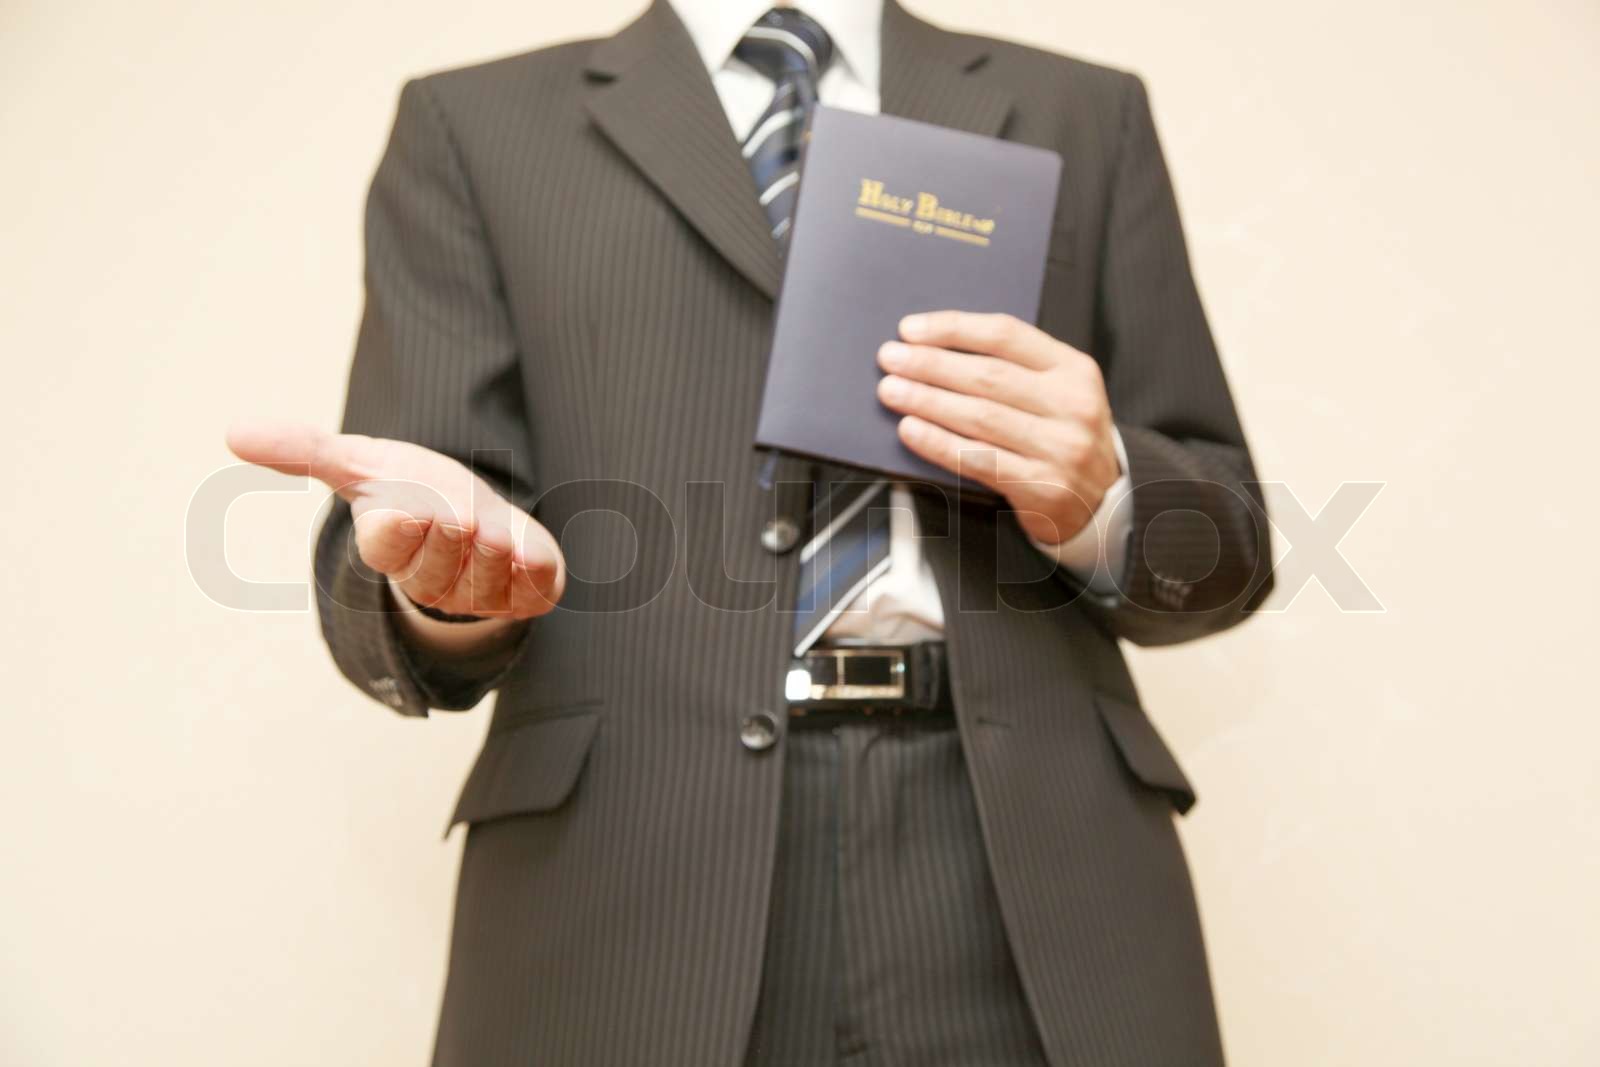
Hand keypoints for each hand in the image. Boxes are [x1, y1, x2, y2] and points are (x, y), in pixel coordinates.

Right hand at [226, 421, 563, 619]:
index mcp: (389, 543)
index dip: (399, 529)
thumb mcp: (363, 462)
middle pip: (439, 559)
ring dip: (492, 549)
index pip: (385, 544)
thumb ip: (306, 450)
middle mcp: (430, 577)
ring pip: (486, 575)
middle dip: (453, 530)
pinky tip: (523, 550)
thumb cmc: (416, 489)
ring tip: (492, 532)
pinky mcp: (525, 595)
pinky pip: (533, 587)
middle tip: (459, 513)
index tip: (406, 509)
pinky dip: (532, 566)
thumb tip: (233, 432)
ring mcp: (478, 593)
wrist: (478, 516)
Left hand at [876, 311, 1120, 545]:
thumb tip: (935, 350)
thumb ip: (1014, 369)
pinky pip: (978, 460)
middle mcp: (1071, 405)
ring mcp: (1059, 448)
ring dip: (926, 400)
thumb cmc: (1066, 438)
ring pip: (979, 416)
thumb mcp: (1060, 391)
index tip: (911, 330)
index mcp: (1074, 369)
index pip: (1005, 335)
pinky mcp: (1041, 486)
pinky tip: (910, 430)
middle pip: (987, 376)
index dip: (953, 329)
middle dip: (930, 364)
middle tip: (891, 359)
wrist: (1105, 501)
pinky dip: (938, 443)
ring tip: (891, 390)